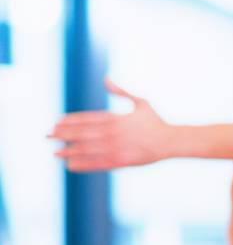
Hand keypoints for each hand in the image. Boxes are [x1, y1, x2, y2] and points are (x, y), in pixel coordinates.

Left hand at [49, 82, 172, 170]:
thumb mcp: (141, 102)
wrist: (171, 141)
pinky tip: (71, 165)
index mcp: (115, 118)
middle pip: (82, 134)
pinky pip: (98, 163)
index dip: (69, 121)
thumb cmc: (156, 122)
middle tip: (47, 136)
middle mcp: (113, 133)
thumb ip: (121, 92)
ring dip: (69, 151)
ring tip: (55, 153)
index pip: (86, 119)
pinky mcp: (122, 161)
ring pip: (86, 150)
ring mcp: (116, 147)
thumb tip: (106, 79)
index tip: (55, 123)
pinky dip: (83, 164)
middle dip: (62, 135)